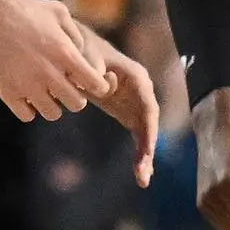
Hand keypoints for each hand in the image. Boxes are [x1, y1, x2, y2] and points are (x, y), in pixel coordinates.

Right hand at [0, 0, 112, 123]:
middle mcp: (50, 74)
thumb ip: (76, 35)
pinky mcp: (8, 93)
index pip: (96, 85)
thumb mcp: (58, 12)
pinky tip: (25, 94)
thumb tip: (81, 56)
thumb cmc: (23, 9)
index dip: (97, 86)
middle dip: (74, 96)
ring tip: (43, 90)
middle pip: (77, 104)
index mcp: (66, 54)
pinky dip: (29, 108)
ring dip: (51, 104)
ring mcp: (28, 86)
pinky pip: (27, 115)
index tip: (86, 81)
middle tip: (63, 86)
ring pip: (53, 114)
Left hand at [87, 35, 158, 175]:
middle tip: (143, 173)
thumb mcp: (88, 57)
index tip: (147, 150)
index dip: (149, 129)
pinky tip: (140, 174)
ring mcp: (137, 104)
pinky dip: (139, 154)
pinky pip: (138, 136)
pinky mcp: (128, 113)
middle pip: (151, 123)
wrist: (79, 49)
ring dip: (146, 157)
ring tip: (143, 180)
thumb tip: (107, 85)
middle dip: (149, 149)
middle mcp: (142, 92)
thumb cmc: (83, 51)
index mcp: (136, 78)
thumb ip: (96, 70)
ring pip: (147, 133)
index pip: (148, 106)